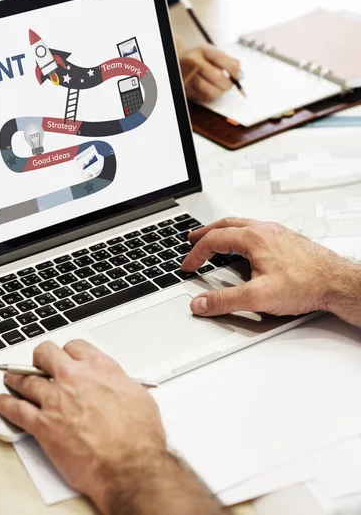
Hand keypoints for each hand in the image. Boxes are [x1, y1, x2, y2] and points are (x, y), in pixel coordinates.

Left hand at [0, 341, 166, 511]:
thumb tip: (117, 385)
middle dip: (39, 357)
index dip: (68, 352)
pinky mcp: (42, 425)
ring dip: (16, 378)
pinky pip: (16, 410)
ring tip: (10, 377)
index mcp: (99, 368)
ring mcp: (55, 400)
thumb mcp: (138, 397)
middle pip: (45, 354)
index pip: (75, 346)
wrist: (129, 465)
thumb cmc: (139, 437)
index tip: (65, 357)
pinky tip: (1, 402)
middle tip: (36, 362)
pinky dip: (5, 405)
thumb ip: (120, 384)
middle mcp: (74, 378)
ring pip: (26, 380)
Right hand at [179, 44, 240, 101]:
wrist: (178, 61)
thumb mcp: (212, 52)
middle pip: (216, 76)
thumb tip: (240, 75)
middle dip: (227, 83)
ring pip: (208, 89)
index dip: (233, 69)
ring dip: (219, 91)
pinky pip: (202, 96)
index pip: (221, 59)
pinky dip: (210, 96)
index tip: (239, 76)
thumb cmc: (200, 58)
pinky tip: (211, 91)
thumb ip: (228, 60)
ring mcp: (188, 75)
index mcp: (203, 50)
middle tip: (230, 85)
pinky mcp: (185, 87)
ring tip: (222, 89)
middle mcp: (193, 61)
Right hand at [182, 218, 360, 325]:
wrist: (339, 283)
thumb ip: (225, 300)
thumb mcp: (258, 297)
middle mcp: (264, 230)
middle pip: (226, 225)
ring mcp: (277, 233)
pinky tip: (245, 246)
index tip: (188, 266)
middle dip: (205, 233)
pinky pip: (257, 230)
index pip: (213, 240)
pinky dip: (241, 234)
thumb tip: (200, 303)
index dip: (196, 254)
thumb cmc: (306, 285)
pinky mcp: (287, 239)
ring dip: (223, 231)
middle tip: (192, 239)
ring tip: (215, 239)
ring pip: (242, 225)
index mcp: (253, 237)